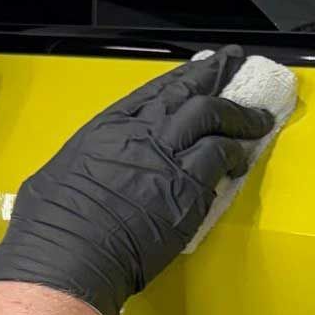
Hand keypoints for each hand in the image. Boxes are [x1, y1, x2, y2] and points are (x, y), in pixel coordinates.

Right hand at [0, 45, 274, 314]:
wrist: (70, 251)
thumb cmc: (54, 223)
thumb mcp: (65, 173)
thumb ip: (95, 165)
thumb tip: (103, 174)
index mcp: (109, 126)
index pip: (156, 91)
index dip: (185, 76)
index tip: (204, 65)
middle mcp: (141, 132)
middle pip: (189, 93)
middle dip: (218, 75)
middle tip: (237, 64)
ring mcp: (166, 156)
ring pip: (214, 118)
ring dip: (241, 117)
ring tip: (260, 118)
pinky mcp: (188, 187)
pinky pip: (221, 158)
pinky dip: (235, 156)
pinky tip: (242, 160)